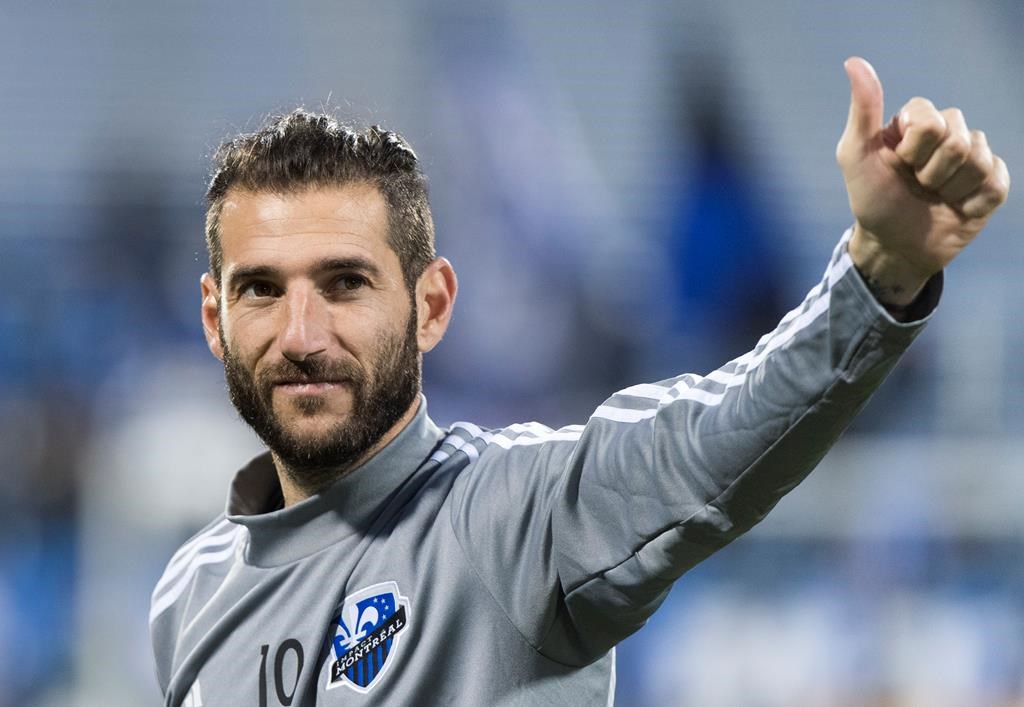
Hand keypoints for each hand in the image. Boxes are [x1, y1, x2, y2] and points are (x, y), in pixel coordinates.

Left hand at [836, 57, 1009, 305]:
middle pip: (958, 138)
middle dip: (931, 171)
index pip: (932, 120)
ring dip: (949, 188)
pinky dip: (971, 202)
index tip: (898, 164)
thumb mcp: (855, 155)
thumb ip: (862, 110)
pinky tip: (956, 208)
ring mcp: (973, 159)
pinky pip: (996, 182)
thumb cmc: (871, 200)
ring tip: (933, 198)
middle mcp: (948, 135)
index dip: (914, 149)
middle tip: (916, 185)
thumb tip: (854, 62)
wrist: (894, 247)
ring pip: (978, 160)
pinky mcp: (992, 185)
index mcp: (918, 122)